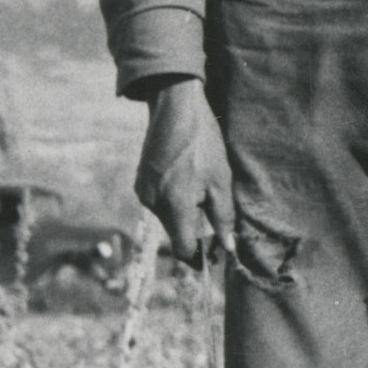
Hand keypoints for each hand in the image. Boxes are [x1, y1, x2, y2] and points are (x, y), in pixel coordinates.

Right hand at [135, 82, 232, 268]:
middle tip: (216, 219)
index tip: (214, 256)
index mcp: (174, 205)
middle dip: (195, 232)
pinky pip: (160, 202)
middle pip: (176, 232)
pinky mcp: (140, 183)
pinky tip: (187, 179)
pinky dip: (175, 200)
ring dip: (186, 213)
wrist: (175, 110)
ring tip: (201, 187)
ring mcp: (143, 192)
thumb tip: (227, 247)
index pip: (183, 249)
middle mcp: (153, 203)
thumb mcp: (221, 181)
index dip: (200, 256)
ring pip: (168, 217)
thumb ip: (223, 217)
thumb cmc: (203, 144)